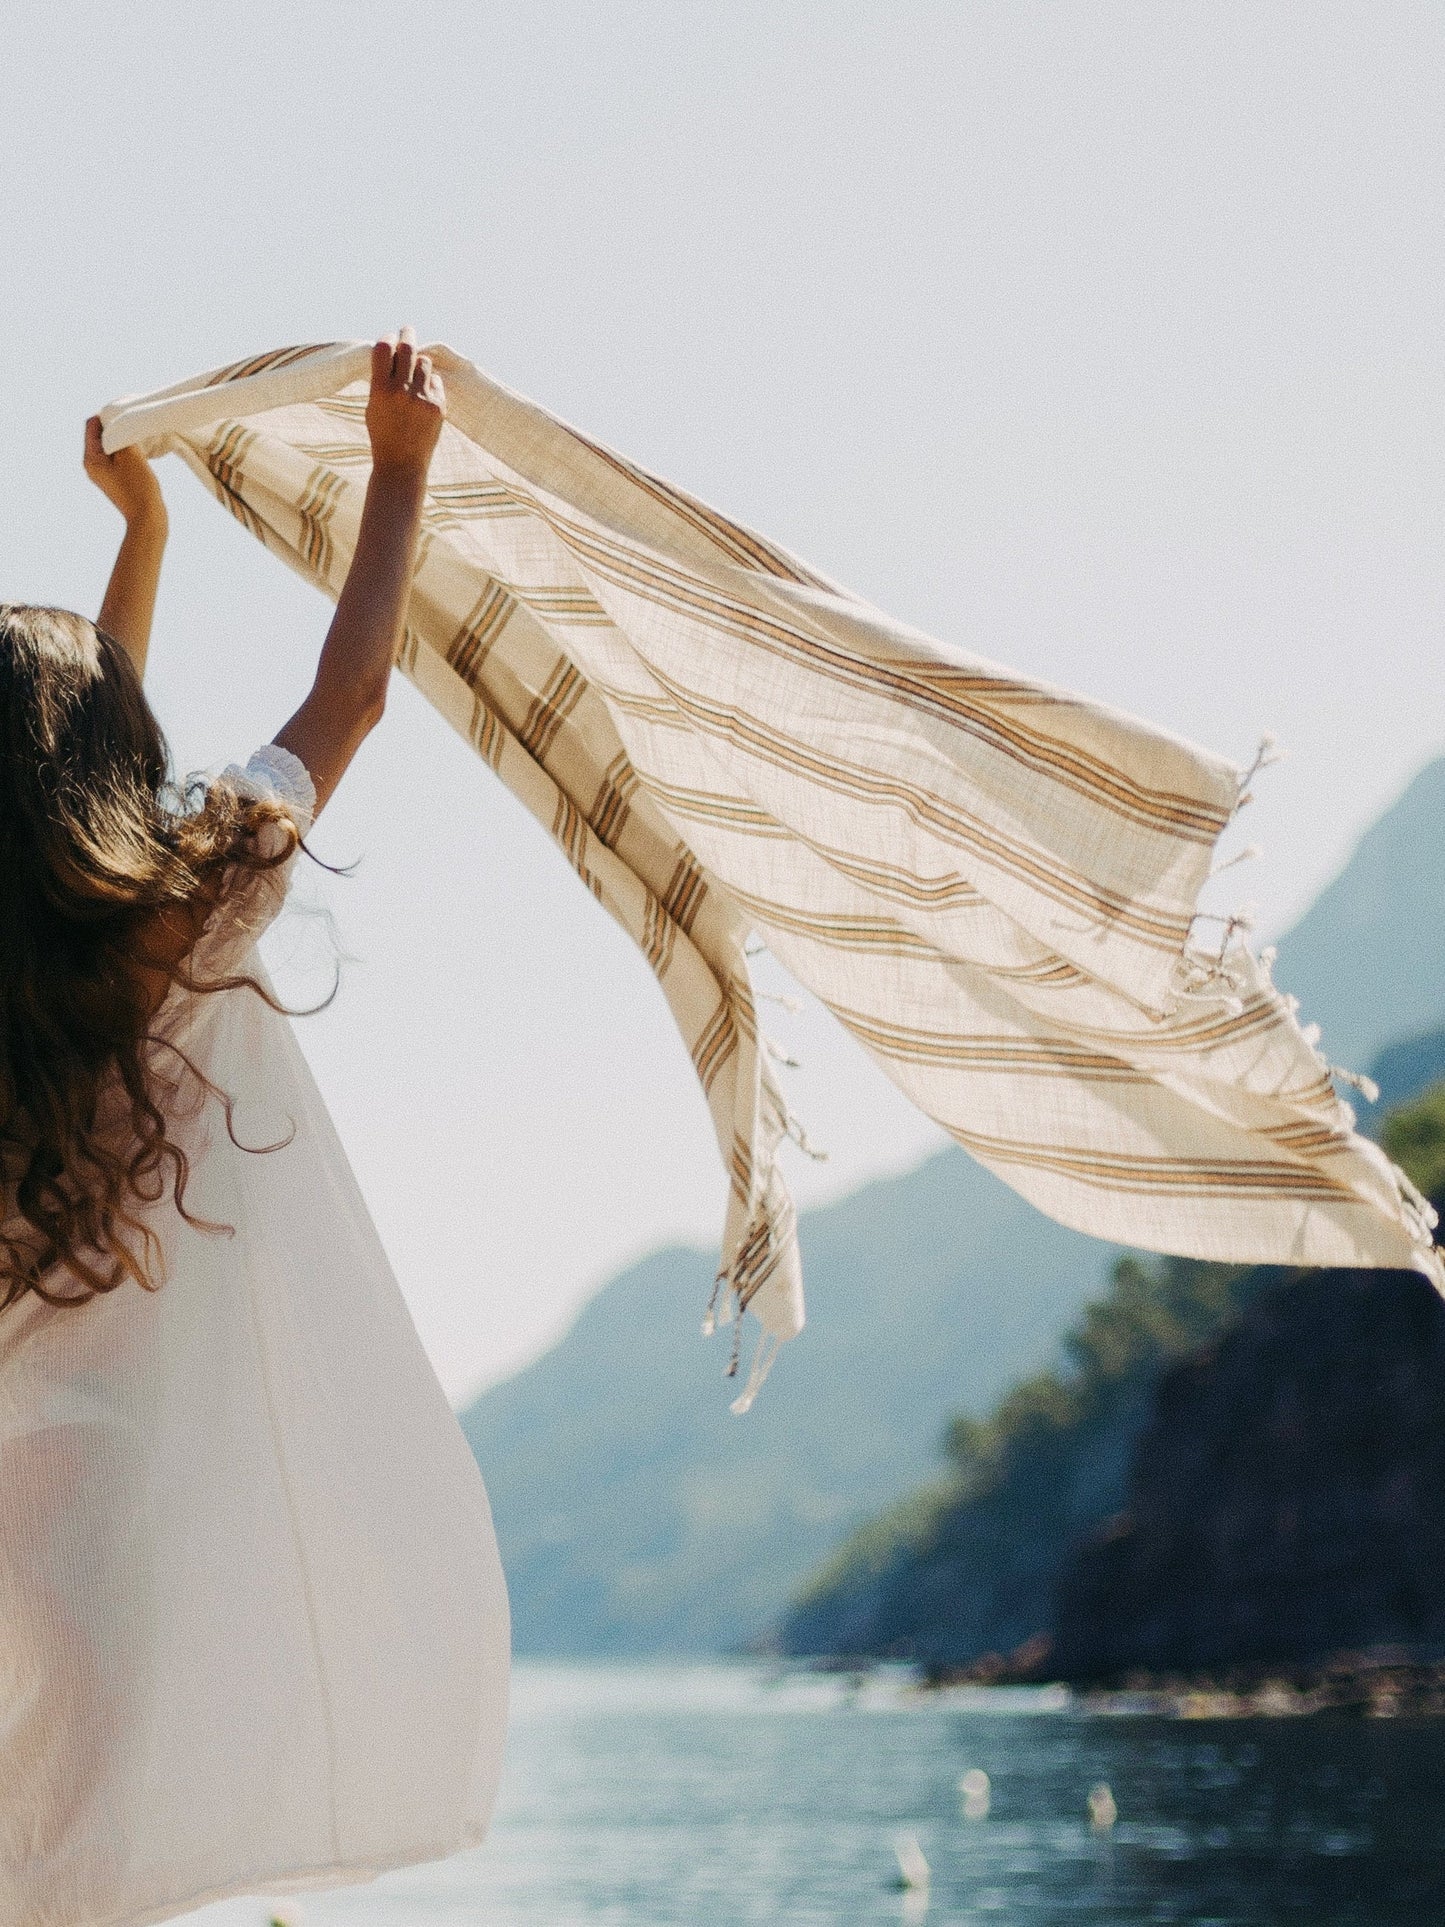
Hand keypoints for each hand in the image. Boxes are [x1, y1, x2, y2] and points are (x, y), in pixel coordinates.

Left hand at [84, 417, 165, 526]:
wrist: (147, 518)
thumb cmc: (139, 487)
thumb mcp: (130, 455)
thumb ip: (120, 434)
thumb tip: (116, 421)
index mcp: (91, 459)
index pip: (91, 425)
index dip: (107, 416)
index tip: (125, 415)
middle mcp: (92, 465)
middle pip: (99, 435)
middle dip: (115, 428)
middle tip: (133, 424)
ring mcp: (102, 474)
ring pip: (109, 446)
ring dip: (122, 439)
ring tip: (137, 439)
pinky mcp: (113, 479)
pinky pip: (116, 457)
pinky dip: (125, 451)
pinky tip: (138, 453)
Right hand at [366, 328, 444, 478]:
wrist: (401, 465)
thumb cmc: (383, 433)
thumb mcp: (373, 405)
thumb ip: (381, 380)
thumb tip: (391, 352)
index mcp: (380, 389)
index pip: (383, 348)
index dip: (387, 338)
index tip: (390, 337)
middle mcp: (401, 391)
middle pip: (407, 348)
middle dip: (407, 334)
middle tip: (407, 329)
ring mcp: (422, 398)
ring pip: (424, 362)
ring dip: (419, 362)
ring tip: (414, 370)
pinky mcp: (438, 406)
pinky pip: (436, 382)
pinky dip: (430, 383)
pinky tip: (423, 394)